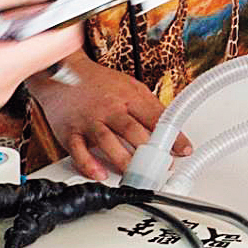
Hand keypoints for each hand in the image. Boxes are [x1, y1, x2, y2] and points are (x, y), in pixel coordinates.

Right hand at [28, 54, 189, 180]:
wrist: (64, 71)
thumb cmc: (100, 82)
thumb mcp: (131, 87)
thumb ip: (149, 107)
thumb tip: (171, 128)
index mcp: (129, 97)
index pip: (155, 118)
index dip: (171, 136)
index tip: (184, 151)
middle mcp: (110, 108)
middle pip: (132, 130)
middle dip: (149, 151)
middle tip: (160, 169)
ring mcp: (89, 120)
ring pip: (108, 141)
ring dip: (123, 160)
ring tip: (136, 176)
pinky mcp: (70, 131)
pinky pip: (79, 150)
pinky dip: (89, 164)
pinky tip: (101, 174)